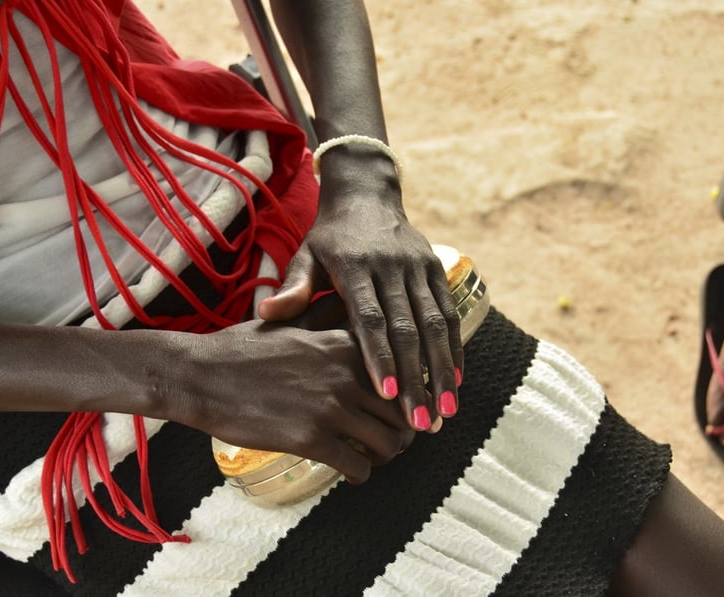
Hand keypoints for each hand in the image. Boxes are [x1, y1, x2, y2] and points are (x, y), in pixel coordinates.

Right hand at [167, 320, 414, 483]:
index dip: (409, 393)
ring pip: (389, 442)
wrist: (200, 374)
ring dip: (386, 455)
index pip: (401, 371)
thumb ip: (324, 319)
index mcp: (345, 344)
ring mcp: (330, 408)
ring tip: (373, 457)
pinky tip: (351, 472)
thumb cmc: (241, 348)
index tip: (407, 405)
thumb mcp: (290, 322)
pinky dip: (360, 474)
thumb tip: (346, 306)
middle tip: (395, 439)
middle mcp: (346, 373)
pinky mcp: (310, 439)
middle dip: (404, 429)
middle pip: (403, 410)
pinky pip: (357, 466)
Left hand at [258, 175, 463, 432]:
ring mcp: (417, 268)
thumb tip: (266, 313)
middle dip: (417, 379)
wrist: (367, 195)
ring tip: (445, 413)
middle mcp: (391, 267)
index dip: (380, 356)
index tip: (386, 395)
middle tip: (419, 423)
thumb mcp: (306, 254)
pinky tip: (457, 381)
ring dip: (443, 371)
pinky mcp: (436, 268)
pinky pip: (449, 313)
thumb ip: (294, 287)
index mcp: (354, 267)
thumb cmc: (329, 237)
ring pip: (435, 325)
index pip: (369, 317)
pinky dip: (455, 348)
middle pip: (407, 329)